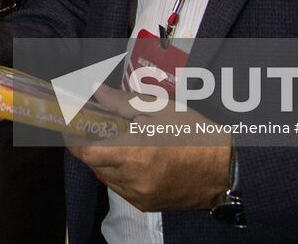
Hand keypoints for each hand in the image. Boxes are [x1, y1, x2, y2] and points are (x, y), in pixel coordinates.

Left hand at [64, 87, 227, 211]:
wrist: (225, 168)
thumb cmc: (195, 134)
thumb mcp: (160, 109)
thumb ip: (123, 103)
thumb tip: (98, 92)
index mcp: (134, 154)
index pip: (85, 151)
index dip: (73, 136)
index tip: (71, 123)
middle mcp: (132, 180)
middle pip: (94, 163)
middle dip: (91, 144)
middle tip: (98, 125)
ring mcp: (139, 195)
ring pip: (106, 176)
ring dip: (105, 158)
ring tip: (121, 140)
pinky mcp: (147, 205)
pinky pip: (121, 188)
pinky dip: (120, 173)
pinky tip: (134, 157)